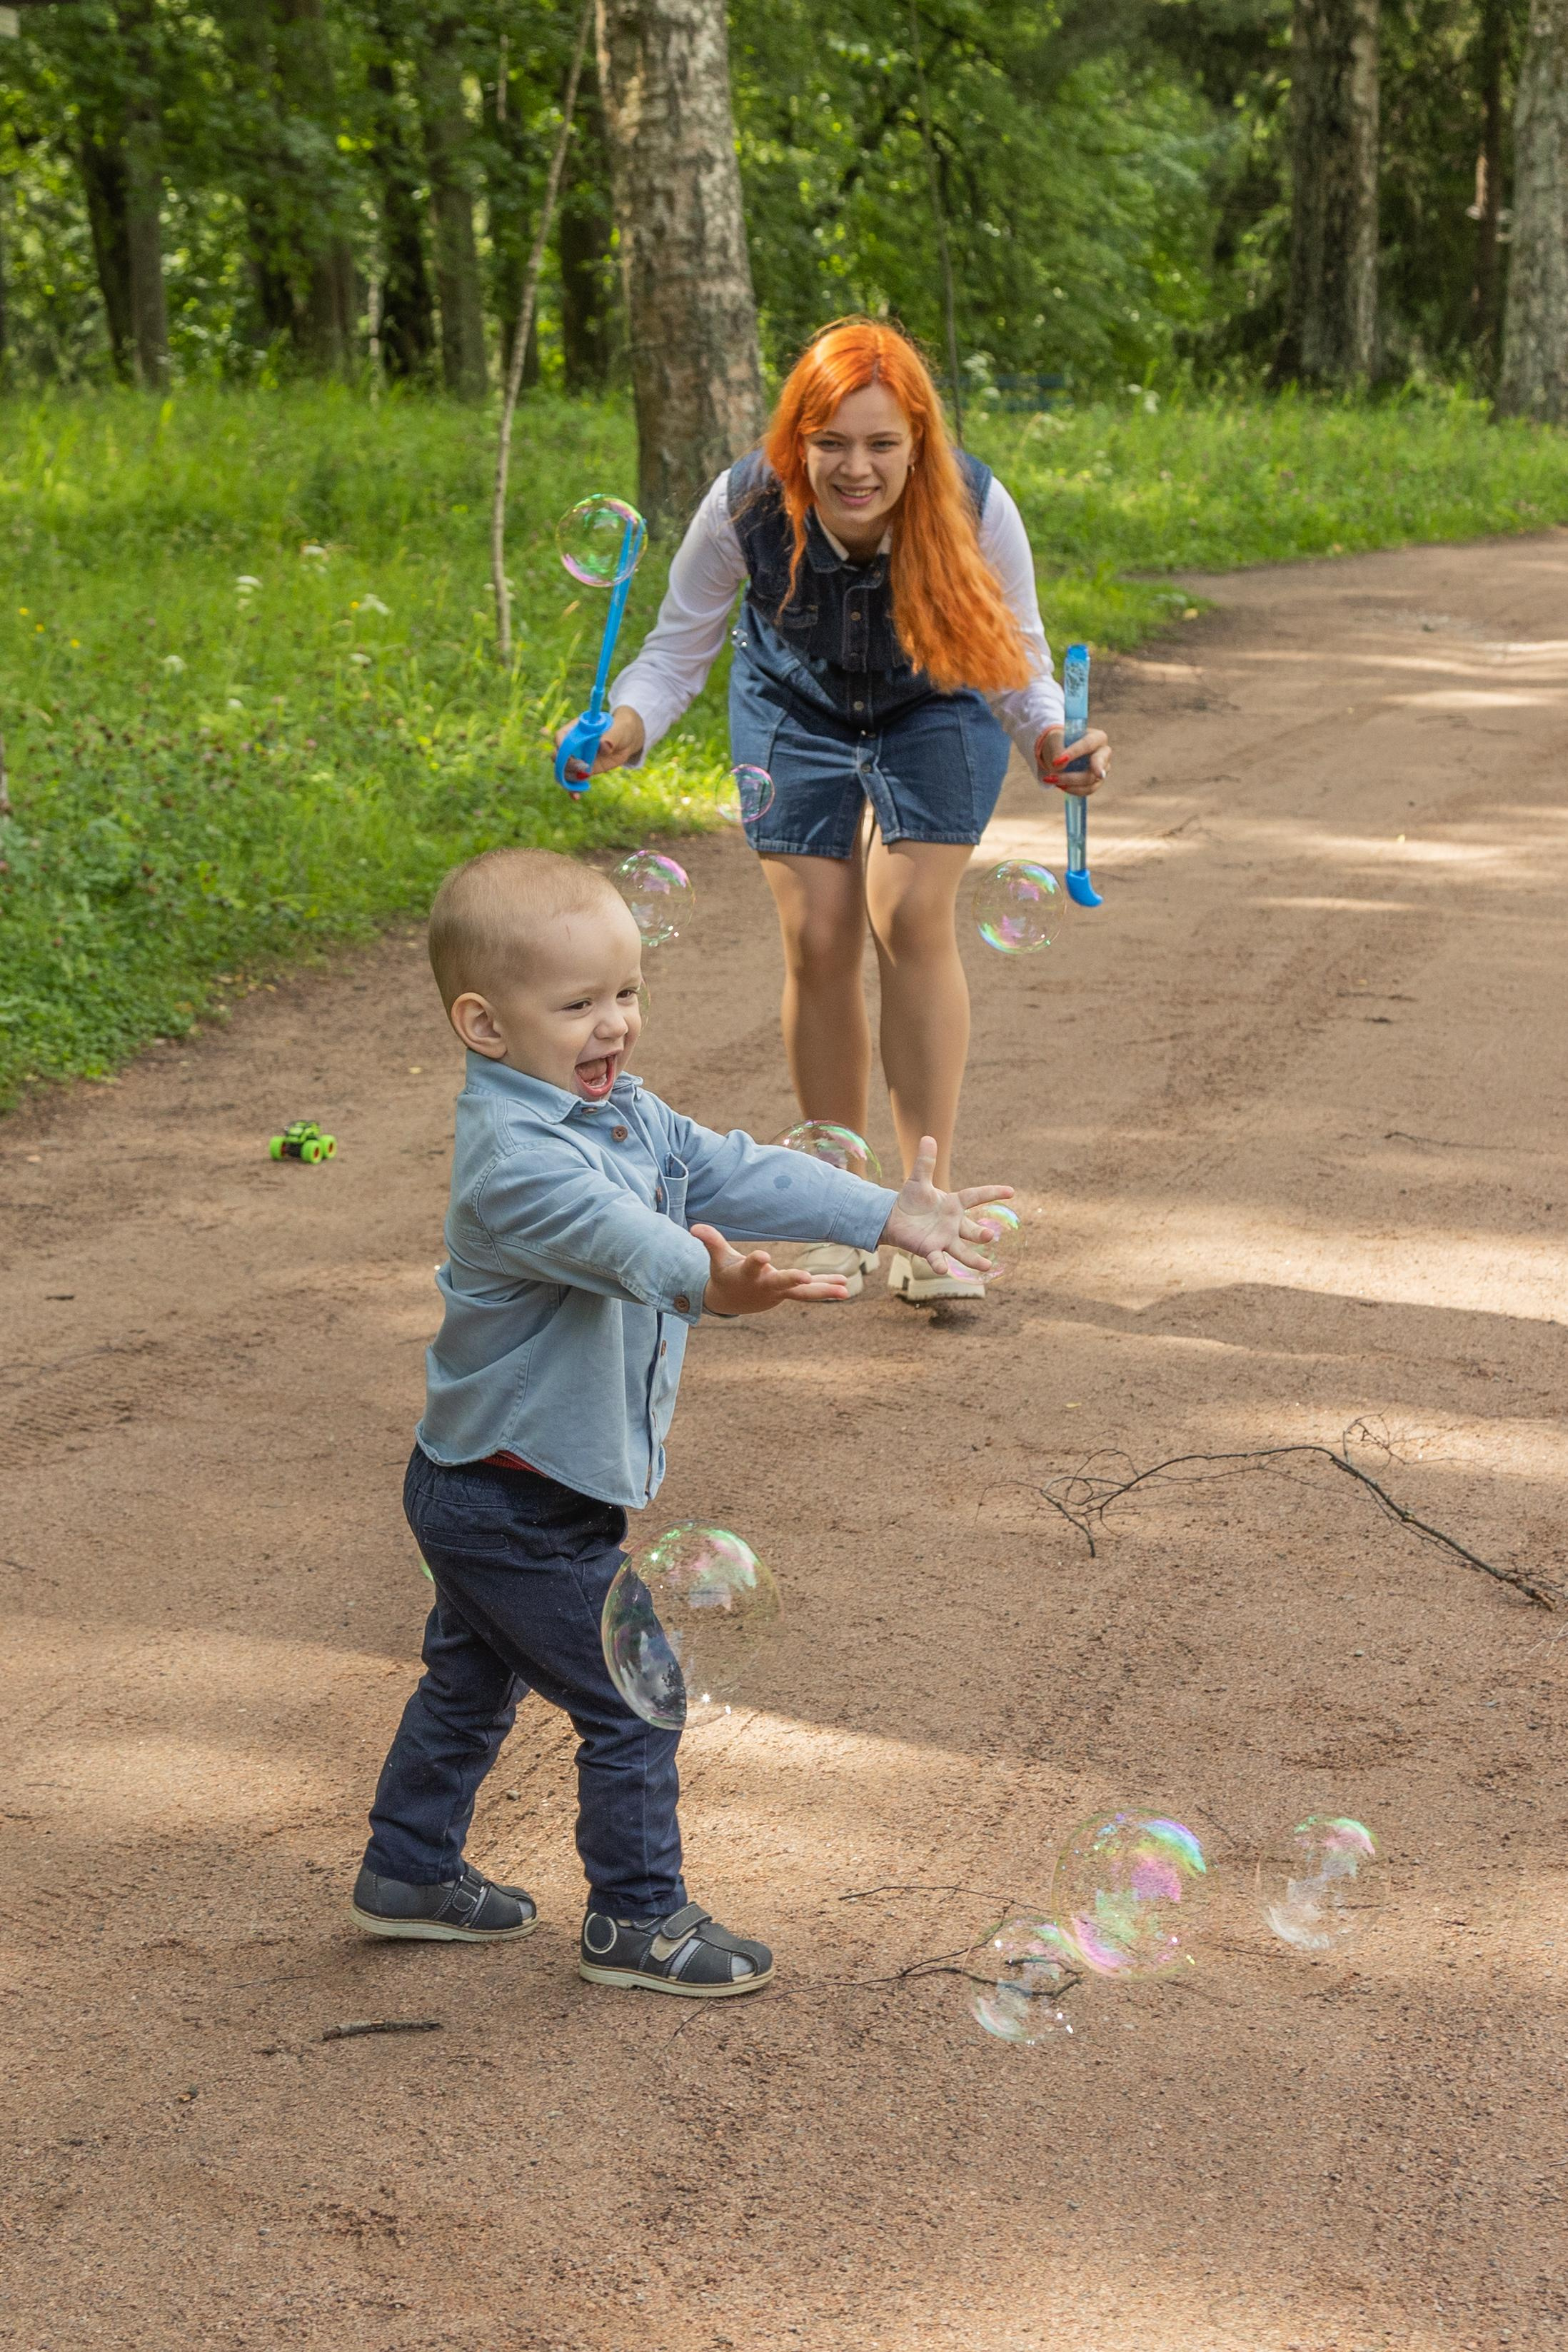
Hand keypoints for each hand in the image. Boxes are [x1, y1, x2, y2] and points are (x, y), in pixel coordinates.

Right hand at [554, 703, 644, 780]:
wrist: (625, 741)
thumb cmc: (620, 729)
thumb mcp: (618, 731)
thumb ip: (610, 737)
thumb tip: (604, 745)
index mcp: (576, 730)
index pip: (560, 736)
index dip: (562, 746)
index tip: (572, 755)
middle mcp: (573, 745)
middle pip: (558, 756)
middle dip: (566, 764)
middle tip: (583, 767)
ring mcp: (577, 759)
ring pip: (563, 770)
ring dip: (570, 777)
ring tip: (585, 778)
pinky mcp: (584, 771)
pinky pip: (573, 781)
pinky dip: (573, 789)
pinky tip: (576, 796)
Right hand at [692, 1223, 851, 1313]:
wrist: (732, 1301)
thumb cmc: (725, 1274)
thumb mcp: (717, 1258)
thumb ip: (711, 1241)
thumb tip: (694, 1227)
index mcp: (747, 1275)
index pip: (751, 1266)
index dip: (756, 1261)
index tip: (763, 1255)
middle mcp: (765, 1286)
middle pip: (780, 1283)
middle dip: (792, 1280)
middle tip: (805, 1278)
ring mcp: (779, 1292)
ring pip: (802, 1293)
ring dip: (823, 1290)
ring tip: (844, 1289)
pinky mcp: (789, 1293)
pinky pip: (809, 1292)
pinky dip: (825, 1287)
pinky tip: (844, 1287)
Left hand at [879, 1137, 1013, 1277]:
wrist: (894, 1219)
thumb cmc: (911, 1200)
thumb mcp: (917, 1180)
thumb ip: (925, 1162)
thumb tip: (928, 1137)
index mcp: (954, 1205)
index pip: (976, 1196)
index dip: (992, 1193)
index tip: (1011, 1191)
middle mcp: (953, 1224)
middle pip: (972, 1229)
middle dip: (982, 1233)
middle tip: (990, 1236)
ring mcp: (944, 1239)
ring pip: (963, 1251)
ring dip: (974, 1259)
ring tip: (987, 1267)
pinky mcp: (930, 1250)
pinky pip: (938, 1259)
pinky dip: (940, 1264)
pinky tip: (943, 1269)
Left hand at [1037, 724, 1109, 796]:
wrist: (1060, 752)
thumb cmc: (1061, 741)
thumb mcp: (1055, 739)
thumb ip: (1057, 750)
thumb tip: (1060, 767)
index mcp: (1098, 737)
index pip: (1088, 744)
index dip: (1073, 752)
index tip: (1056, 762)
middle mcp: (1104, 754)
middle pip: (1099, 763)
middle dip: (1092, 770)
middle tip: (1095, 774)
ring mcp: (1102, 770)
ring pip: (1090, 779)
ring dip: (1070, 781)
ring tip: (1052, 779)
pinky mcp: (1096, 783)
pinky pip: (1087, 790)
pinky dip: (1072, 789)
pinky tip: (1059, 785)